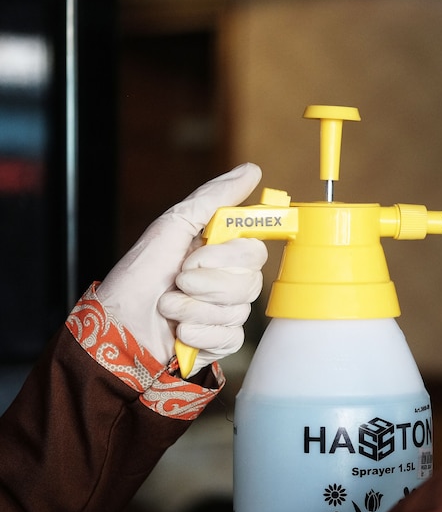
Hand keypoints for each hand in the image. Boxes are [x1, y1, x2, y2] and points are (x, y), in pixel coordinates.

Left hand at [97, 163, 267, 376]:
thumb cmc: (138, 275)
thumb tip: (252, 170)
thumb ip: (214, 198)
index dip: (229, 256)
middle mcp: (227, 282)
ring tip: (167, 306)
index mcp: (220, 253)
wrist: (116, 326)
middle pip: (251, 282)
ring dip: (194, 308)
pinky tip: (179, 331)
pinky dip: (199, 333)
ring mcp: (226, 313)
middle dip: (206, 284)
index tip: (197, 255)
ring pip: (239, 310)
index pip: (255, 251)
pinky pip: (230, 336)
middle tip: (178, 280)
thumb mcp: (173, 226)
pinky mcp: (221, 341)